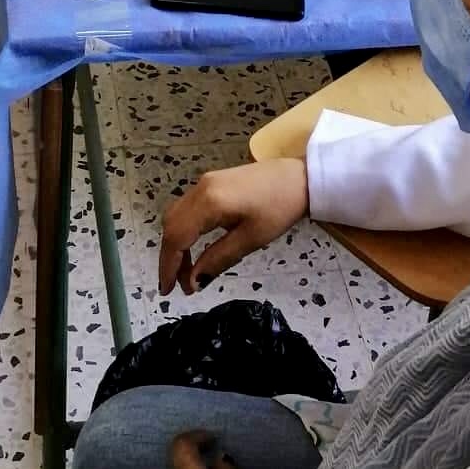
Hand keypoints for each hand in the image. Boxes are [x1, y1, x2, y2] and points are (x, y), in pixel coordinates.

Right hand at [159, 158, 307, 294]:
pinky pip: (187, 208)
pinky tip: (196, 247)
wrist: (300, 177)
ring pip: (176, 216)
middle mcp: (200, 189)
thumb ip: (218, 259)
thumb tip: (193, 282)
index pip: (176, 237)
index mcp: (209, 202)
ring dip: (177, 244)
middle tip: (180, 285)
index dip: (168, 266)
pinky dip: (185, 230)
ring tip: (188, 271)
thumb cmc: (279, 208)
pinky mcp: (212, 183)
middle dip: (170, 257)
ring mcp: (204, 183)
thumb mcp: (251, 239)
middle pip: (171, 225)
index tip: (168, 291)